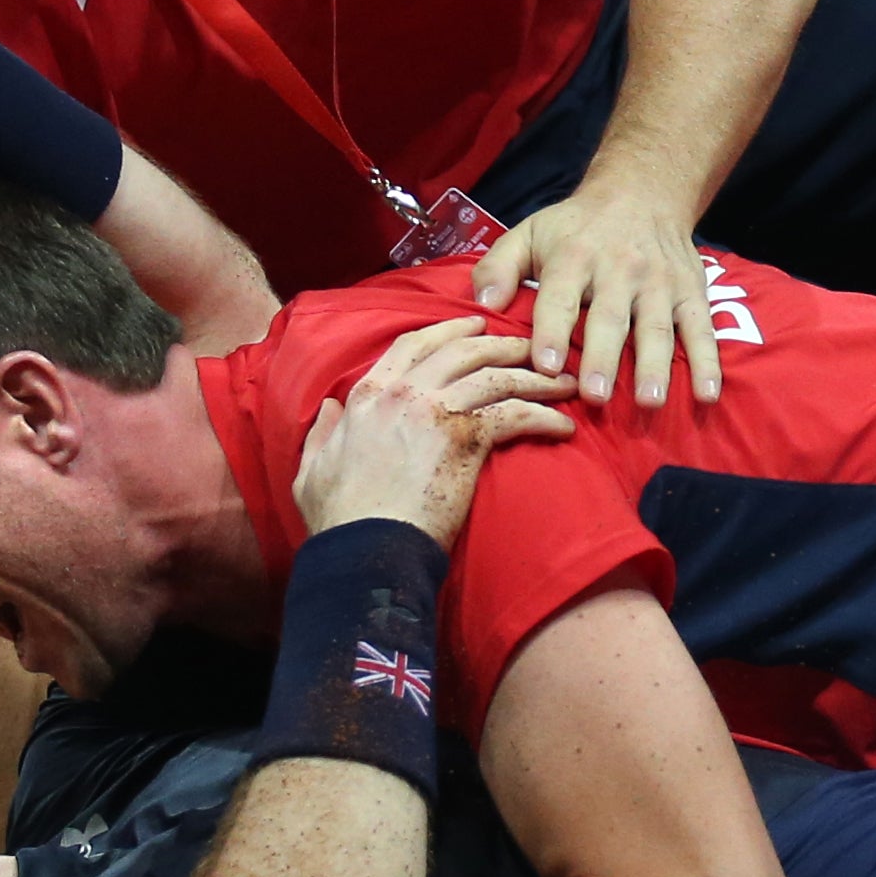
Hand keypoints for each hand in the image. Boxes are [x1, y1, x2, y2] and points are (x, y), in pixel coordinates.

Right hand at [293, 316, 577, 546]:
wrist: (366, 551)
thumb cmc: (339, 522)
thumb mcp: (311, 469)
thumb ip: (322, 432)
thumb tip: (330, 409)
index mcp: (367, 394)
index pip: (414, 344)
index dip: (449, 331)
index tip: (475, 325)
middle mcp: (404, 392)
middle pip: (465, 350)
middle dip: (504, 343)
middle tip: (534, 347)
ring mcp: (436, 411)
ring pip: (498, 376)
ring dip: (537, 377)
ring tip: (564, 381)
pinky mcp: (466, 439)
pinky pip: (515, 414)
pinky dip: (544, 416)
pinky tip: (563, 425)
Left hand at [470, 183, 721, 407]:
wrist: (644, 190)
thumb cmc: (576, 226)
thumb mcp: (531, 232)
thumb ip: (498, 267)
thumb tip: (483, 305)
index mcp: (574, 256)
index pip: (559, 297)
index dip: (551, 330)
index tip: (545, 365)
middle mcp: (619, 269)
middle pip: (611, 318)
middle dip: (604, 358)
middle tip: (596, 396)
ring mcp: (659, 283)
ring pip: (657, 328)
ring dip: (655, 366)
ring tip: (649, 401)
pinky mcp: (691, 292)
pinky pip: (701, 329)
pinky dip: (707, 362)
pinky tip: (706, 394)